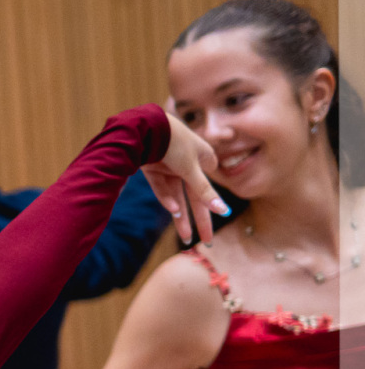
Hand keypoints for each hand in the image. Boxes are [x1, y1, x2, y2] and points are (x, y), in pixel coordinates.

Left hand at [142, 112, 224, 244]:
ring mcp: (170, 166)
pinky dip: (166, 199)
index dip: (212, 208)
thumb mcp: (192, 169)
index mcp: (204, 157)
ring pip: (177, 196)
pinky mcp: (153, 168)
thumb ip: (205, 191)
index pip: (209, 188)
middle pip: (194, 196)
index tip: (215, 227)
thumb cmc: (175, 143)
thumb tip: (223, 211)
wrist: (144, 127)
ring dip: (181, 217)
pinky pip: (161, 188)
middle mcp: (188, 163)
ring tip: (187, 238)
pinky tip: (174, 211)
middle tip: (206, 241)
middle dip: (200, 219)